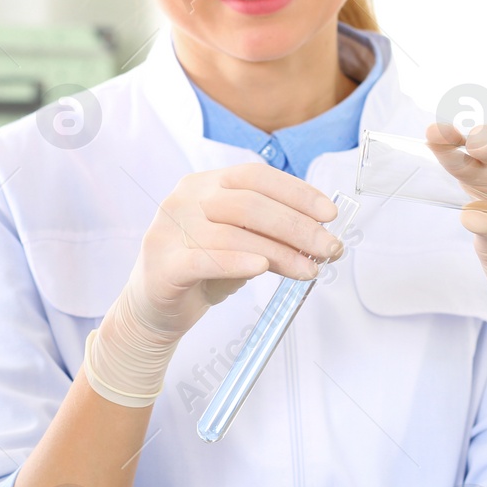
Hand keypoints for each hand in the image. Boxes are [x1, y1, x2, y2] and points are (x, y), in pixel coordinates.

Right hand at [82, 164, 342, 405]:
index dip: (297, 192)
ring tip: (309, 270)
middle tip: (329, 248)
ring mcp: (169, 230)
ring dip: (280, 252)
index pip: (256, 176)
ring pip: (233, 234)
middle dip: (298, 226)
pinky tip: (263, 268)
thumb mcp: (242, 243)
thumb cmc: (205, 270)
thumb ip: (271, 232)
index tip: (329, 213)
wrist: (156, 310)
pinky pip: (204, 259)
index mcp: (206, 184)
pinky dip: (237, 262)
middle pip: (249, 204)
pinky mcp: (163, 264)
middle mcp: (185, 199)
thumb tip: (321, 235)